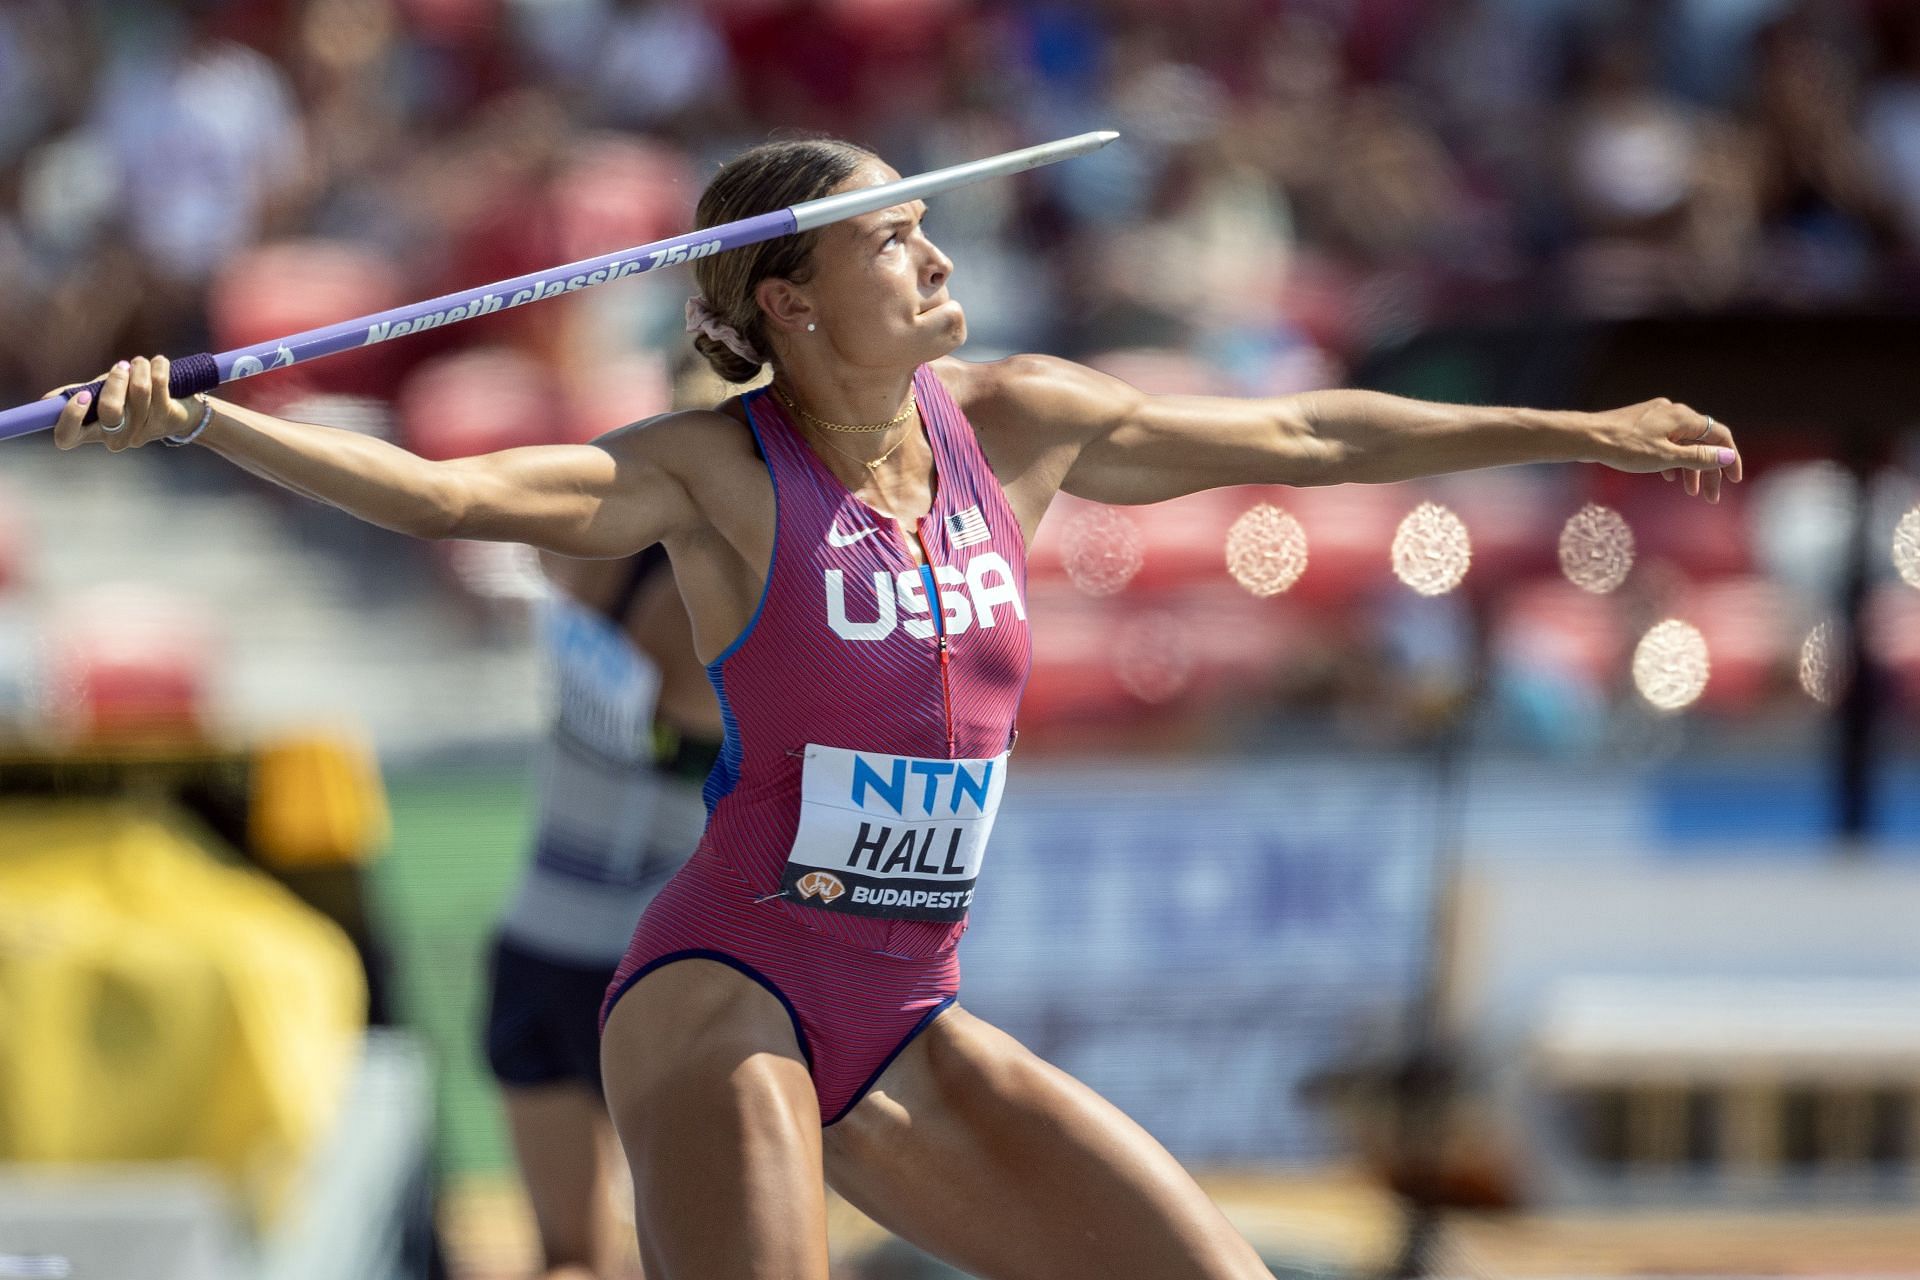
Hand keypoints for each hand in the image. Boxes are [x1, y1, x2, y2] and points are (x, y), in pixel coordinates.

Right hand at [43, 356, 195, 451]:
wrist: (180, 413)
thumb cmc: (131, 403)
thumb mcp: (101, 399)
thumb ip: (78, 396)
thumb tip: (47, 400)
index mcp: (94, 433)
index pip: (67, 438)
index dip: (70, 417)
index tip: (82, 395)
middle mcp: (117, 438)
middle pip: (110, 411)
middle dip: (116, 381)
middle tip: (121, 367)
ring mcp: (143, 431)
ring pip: (139, 393)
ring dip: (139, 368)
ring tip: (140, 362)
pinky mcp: (167, 418)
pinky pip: (160, 386)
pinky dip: (158, 367)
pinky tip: (159, 362)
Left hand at [1587, 397, 1741, 502]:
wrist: (1587, 437)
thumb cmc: (1625, 448)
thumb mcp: (1666, 457)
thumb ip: (1699, 457)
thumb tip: (1727, 456)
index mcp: (1683, 417)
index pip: (1719, 435)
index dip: (1730, 458)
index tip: (1734, 481)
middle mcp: (1673, 412)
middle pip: (1701, 441)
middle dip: (1708, 470)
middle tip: (1710, 497)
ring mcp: (1656, 417)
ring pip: (1682, 443)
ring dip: (1689, 467)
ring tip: (1690, 492)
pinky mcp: (1641, 425)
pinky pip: (1666, 442)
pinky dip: (1672, 460)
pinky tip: (1668, 476)